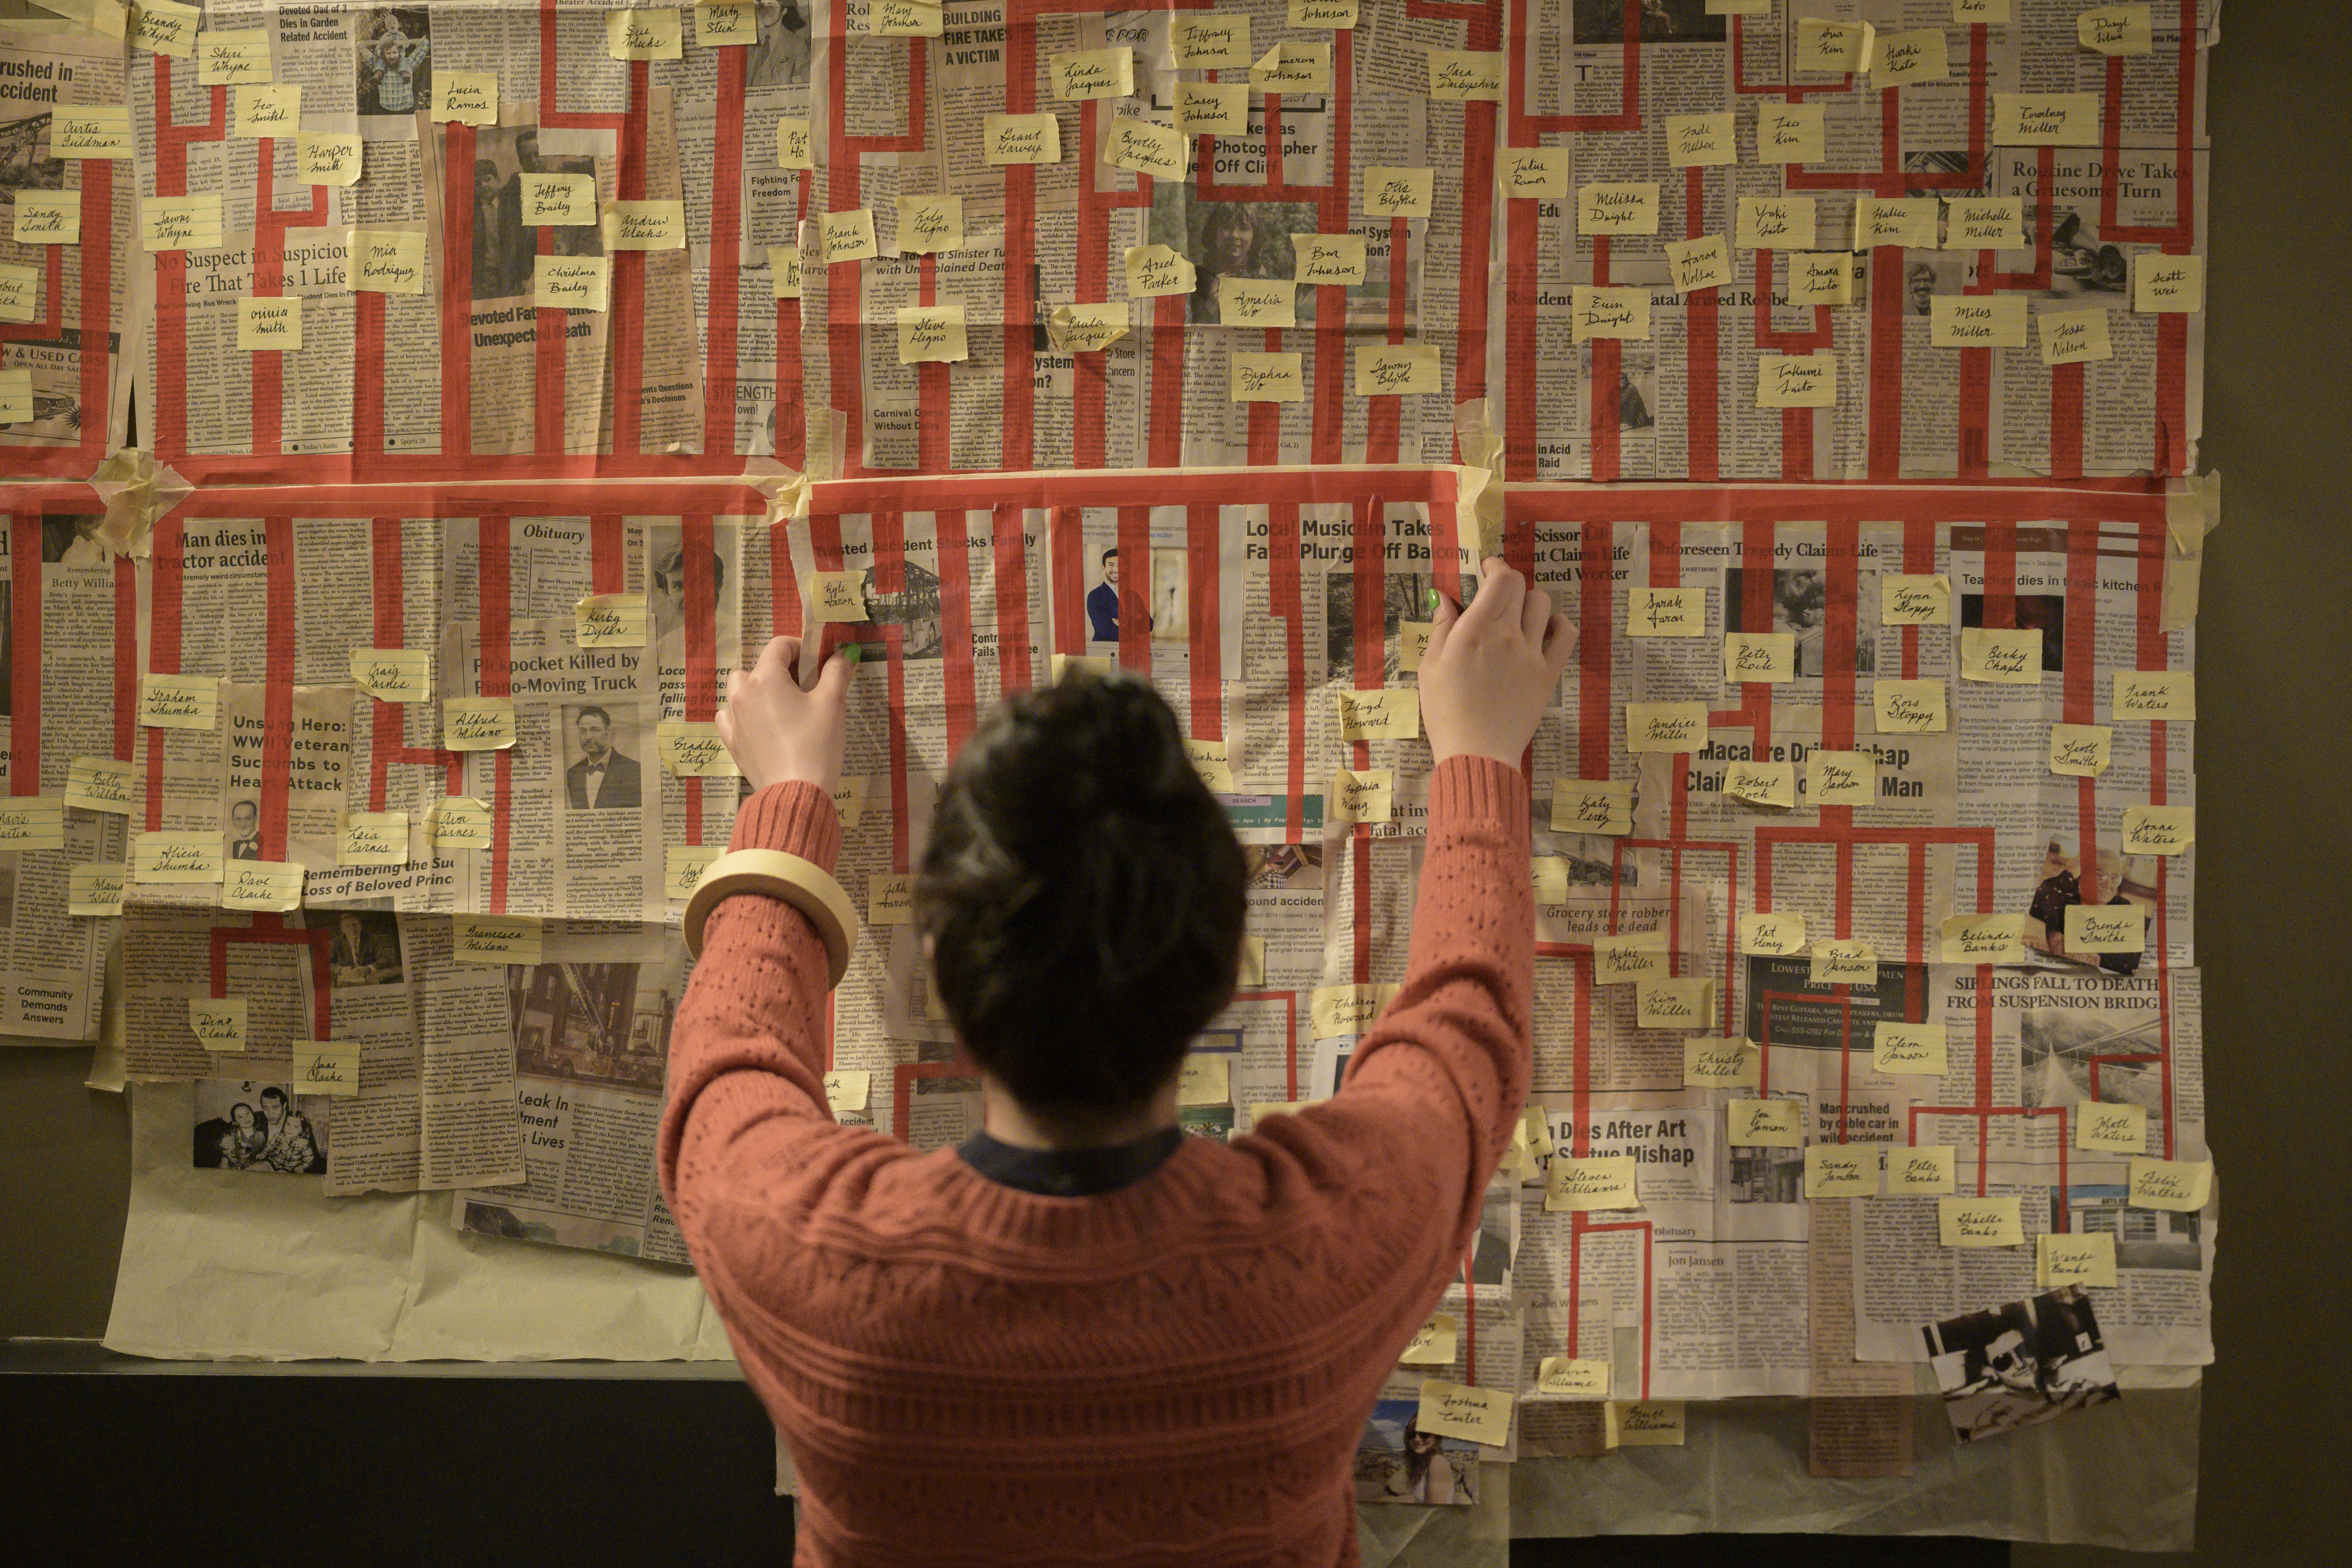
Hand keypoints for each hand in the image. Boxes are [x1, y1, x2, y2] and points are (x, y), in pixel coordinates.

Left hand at [717, 636, 854, 794]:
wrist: (796, 792)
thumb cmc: (815, 744)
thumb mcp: (832, 703)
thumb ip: (837, 672)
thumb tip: (843, 653)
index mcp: (765, 679)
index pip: (779, 646)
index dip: (801, 647)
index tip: (818, 661)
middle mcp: (742, 694)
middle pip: (758, 667)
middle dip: (781, 670)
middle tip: (806, 687)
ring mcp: (733, 719)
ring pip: (739, 689)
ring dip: (757, 689)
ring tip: (781, 706)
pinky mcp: (732, 742)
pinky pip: (729, 716)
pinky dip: (742, 714)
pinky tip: (760, 724)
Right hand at [1417, 557, 1572, 766]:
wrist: (1476, 752)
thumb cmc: (1445, 712)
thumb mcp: (1430, 668)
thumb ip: (1441, 629)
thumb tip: (1446, 598)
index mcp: (1474, 630)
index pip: (1500, 579)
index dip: (1496, 565)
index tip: (1487, 568)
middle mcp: (1506, 634)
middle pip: (1520, 587)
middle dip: (1508, 581)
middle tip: (1497, 591)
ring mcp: (1531, 653)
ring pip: (1542, 605)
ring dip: (1529, 602)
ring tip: (1518, 614)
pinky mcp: (1548, 673)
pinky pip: (1565, 635)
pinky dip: (1559, 624)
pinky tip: (1548, 628)